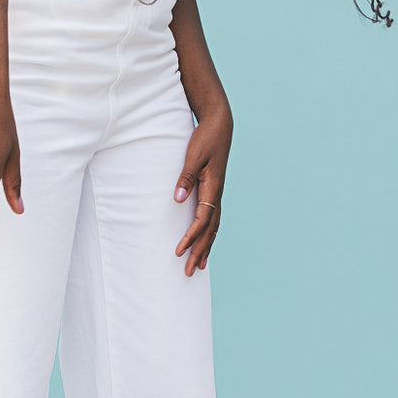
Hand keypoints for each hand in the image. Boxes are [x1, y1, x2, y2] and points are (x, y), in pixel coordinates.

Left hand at [173, 104, 231, 276]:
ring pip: (214, 226)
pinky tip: (205, 240)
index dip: (191, 237)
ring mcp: (217, 193)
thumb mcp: (193, 155)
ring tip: (199, 265)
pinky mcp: (214, 189)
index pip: (202, 220)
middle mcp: (217, 194)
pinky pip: (213, 218)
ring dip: (206, 246)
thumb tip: (178, 199)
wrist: (219, 125)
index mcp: (213, 188)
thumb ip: (186, 177)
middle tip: (189, 272)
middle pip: (210, 230)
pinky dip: (209, 233)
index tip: (178, 251)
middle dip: (199, 251)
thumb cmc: (205, 138)